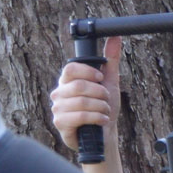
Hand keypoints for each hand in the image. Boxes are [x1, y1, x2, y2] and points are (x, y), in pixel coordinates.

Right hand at [50, 38, 124, 172]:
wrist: (105, 134)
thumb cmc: (104, 108)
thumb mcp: (110, 82)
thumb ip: (111, 60)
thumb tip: (115, 37)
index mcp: (68, 81)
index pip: (70, 68)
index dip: (88, 72)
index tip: (101, 78)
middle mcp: (59, 93)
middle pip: (78, 85)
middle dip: (99, 93)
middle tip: (107, 99)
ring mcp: (58, 109)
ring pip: (81, 102)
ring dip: (100, 107)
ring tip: (105, 111)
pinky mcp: (61, 124)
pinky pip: (79, 116)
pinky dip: (96, 117)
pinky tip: (102, 120)